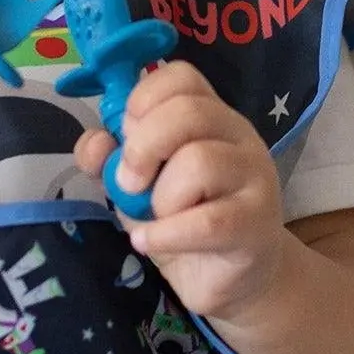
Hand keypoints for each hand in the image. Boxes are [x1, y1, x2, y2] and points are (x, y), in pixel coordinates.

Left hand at [74, 62, 287, 323]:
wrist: (228, 277)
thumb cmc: (182, 219)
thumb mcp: (137, 185)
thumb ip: (110, 158)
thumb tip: (97, 143)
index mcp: (210, 115)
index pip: (181, 76)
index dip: (142, 100)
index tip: (126, 137)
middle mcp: (238, 136)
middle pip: (189, 112)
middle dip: (143, 147)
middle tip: (130, 183)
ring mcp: (254, 177)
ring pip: (200, 161)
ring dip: (162, 196)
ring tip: (157, 217)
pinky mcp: (257, 224)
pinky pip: (208, 222)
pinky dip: (166, 234)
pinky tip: (148, 242)